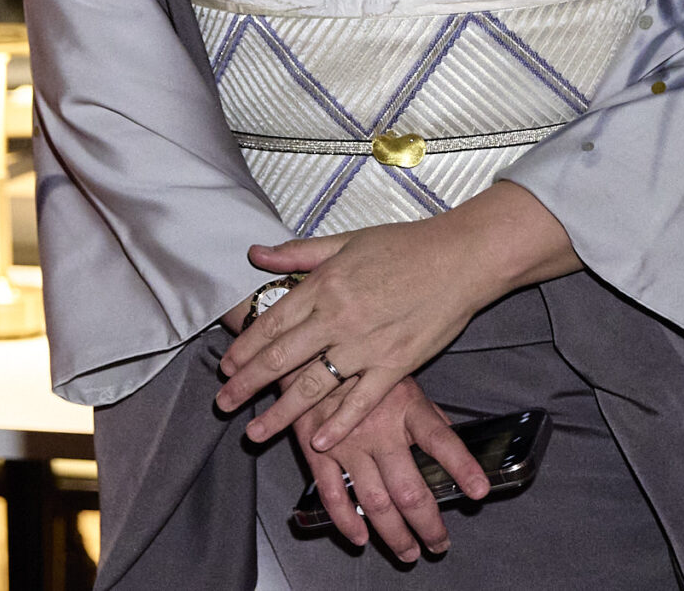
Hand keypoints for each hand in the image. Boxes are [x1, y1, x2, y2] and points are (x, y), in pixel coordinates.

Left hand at [215, 185, 575, 450]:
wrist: (460, 258)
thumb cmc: (406, 245)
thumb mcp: (346, 240)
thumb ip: (298, 253)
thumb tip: (255, 253)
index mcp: (324, 284)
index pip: (272, 322)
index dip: (245, 347)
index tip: (226, 367)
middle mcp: (338, 317)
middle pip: (282, 357)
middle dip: (248, 384)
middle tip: (224, 404)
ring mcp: (366, 344)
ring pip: (313, 385)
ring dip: (281, 413)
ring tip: (256, 432)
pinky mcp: (396, 364)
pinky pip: (361, 400)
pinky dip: (338, 424)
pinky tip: (319, 443)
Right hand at [294, 377, 488, 561]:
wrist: (312, 356)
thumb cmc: (364, 371)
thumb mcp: (403, 381)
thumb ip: (427, 416)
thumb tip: (454, 443)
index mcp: (407, 407)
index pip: (441, 440)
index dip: (463, 467)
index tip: (479, 491)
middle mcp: (379, 427)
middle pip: (409, 489)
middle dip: (428, 525)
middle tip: (439, 543)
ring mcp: (347, 442)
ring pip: (375, 501)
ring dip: (394, 534)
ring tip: (409, 551)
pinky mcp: (318, 450)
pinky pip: (334, 495)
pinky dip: (347, 522)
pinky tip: (361, 537)